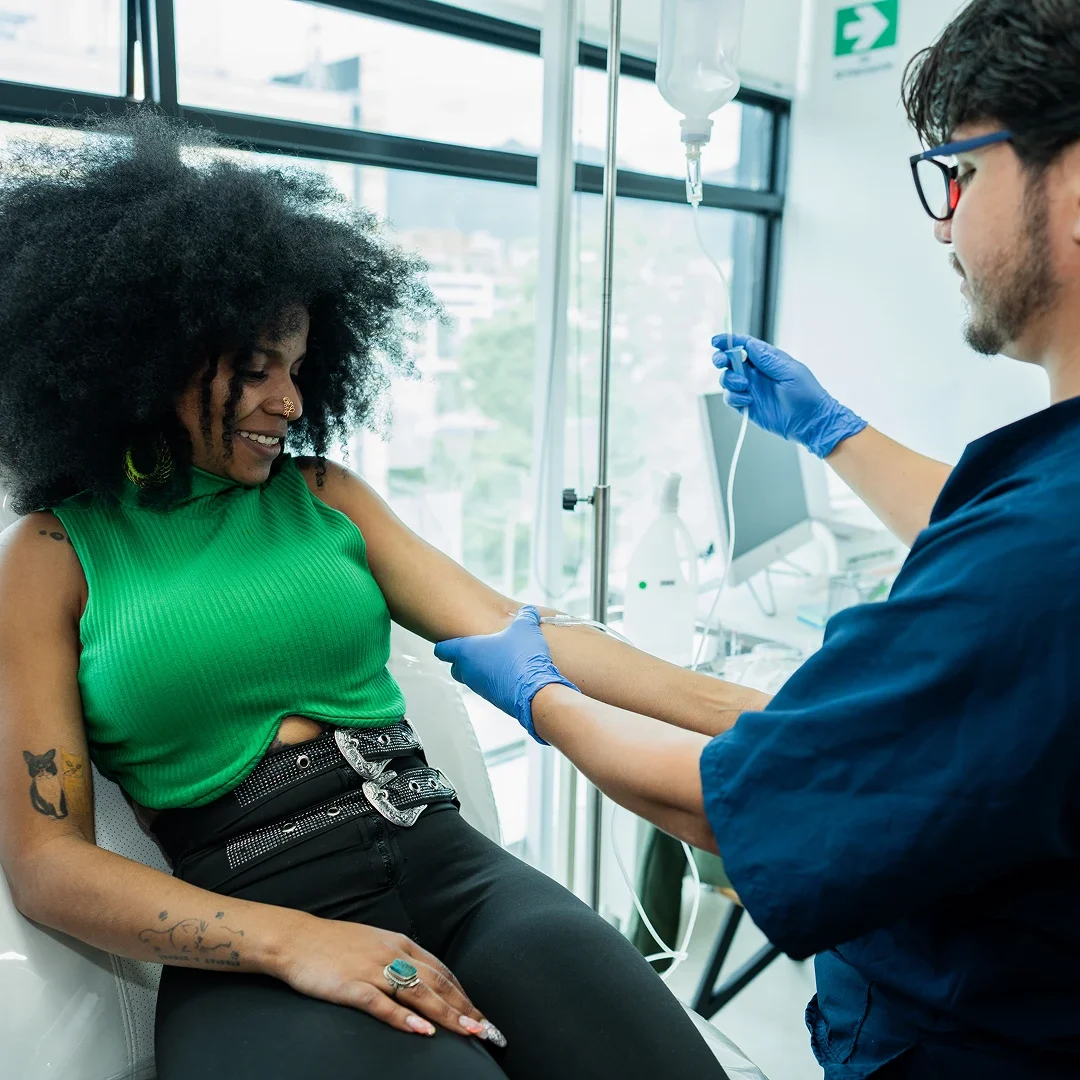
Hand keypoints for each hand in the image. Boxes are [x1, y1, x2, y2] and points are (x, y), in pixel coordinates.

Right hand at [273, 913, 504, 1044]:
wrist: (296, 939)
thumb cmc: (334, 945)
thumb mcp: (374, 944)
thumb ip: (398, 959)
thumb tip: (422, 980)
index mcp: (400, 944)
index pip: (441, 971)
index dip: (464, 994)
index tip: (481, 1014)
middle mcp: (392, 954)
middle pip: (437, 983)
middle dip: (465, 1008)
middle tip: (487, 1029)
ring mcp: (372, 969)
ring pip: (418, 993)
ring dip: (447, 1014)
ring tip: (469, 1031)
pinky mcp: (352, 985)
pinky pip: (382, 1003)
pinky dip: (404, 1017)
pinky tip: (422, 1030)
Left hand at [434, 606, 578, 742]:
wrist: (535, 692)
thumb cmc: (523, 658)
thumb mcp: (525, 627)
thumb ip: (525, 616)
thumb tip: (528, 612)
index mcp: (466, 651)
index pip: (442, 649)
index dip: (444, 643)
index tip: (451, 637)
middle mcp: (468, 671)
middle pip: (456, 665)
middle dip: (464, 658)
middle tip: (481, 647)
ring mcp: (479, 687)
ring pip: (472, 677)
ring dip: (482, 668)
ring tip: (501, 658)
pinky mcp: (493, 699)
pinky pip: (488, 687)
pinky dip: (495, 680)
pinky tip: (512, 672)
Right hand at [712, 333, 865, 458]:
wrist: (810, 422)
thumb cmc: (807, 394)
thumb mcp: (790, 371)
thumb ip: (767, 359)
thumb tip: (749, 344)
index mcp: (767, 360)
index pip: (744, 346)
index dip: (729, 341)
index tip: (717, 341)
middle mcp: (756, 373)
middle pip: (730, 361)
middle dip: (722, 359)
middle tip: (722, 361)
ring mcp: (750, 389)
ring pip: (727, 379)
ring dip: (730, 379)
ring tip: (744, 386)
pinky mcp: (747, 405)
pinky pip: (730, 398)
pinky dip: (734, 397)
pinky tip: (748, 400)